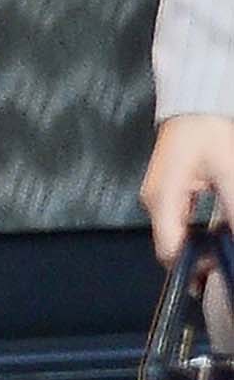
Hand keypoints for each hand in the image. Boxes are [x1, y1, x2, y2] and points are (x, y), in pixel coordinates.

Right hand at [141, 114, 233, 264]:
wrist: (194, 103)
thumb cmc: (207, 131)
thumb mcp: (228, 172)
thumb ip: (233, 211)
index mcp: (162, 199)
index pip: (169, 251)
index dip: (192, 269)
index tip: (216, 275)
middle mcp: (154, 201)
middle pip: (170, 246)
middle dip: (197, 261)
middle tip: (223, 265)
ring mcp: (157, 196)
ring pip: (175, 236)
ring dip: (198, 248)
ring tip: (221, 252)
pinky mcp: (166, 191)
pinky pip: (178, 222)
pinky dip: (195, 234)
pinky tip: (215, 234)